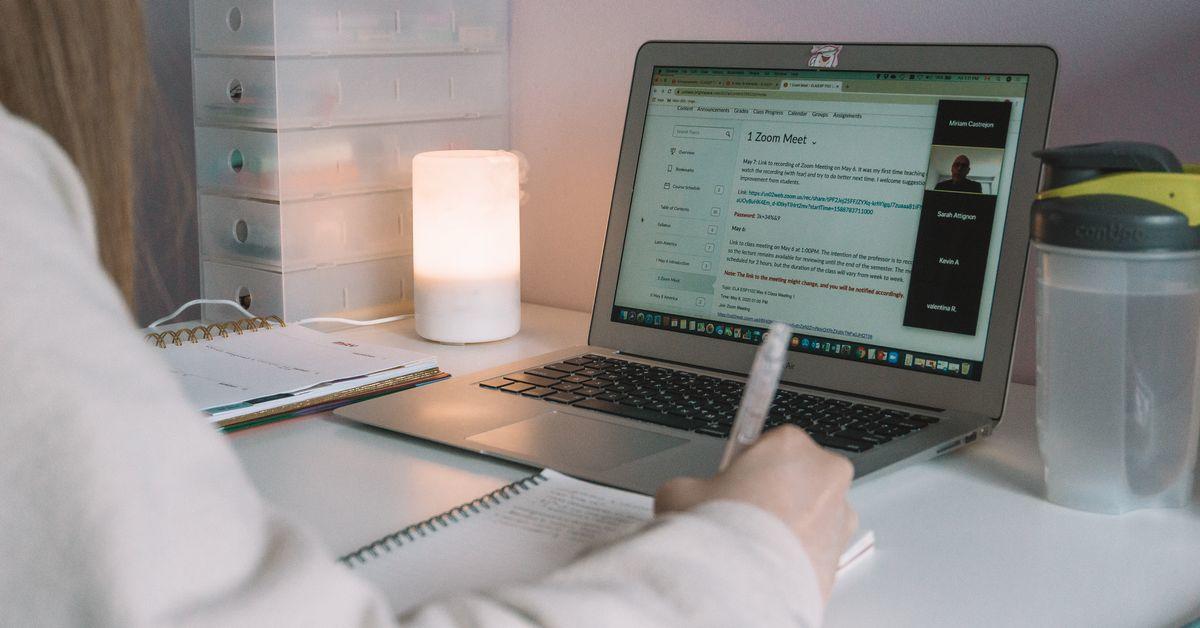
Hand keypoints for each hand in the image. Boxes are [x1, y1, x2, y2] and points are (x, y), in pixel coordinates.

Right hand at [655, 426, 856, 598]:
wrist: (743, 587)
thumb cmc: (720, 534)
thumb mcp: (681, 492)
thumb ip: (693, 486)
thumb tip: (688, 495)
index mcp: (791, 444)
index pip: (772, 442)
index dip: (749, 465)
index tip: (735, 481)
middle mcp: (826, 473)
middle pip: (799, 474)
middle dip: (776, 492)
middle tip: (743, 515)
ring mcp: (840, 515)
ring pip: (814, 511)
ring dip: (791, 523)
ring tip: (755, 545)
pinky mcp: (842, 553)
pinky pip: (818, 546)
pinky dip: (798, 552)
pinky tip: (770, 563)